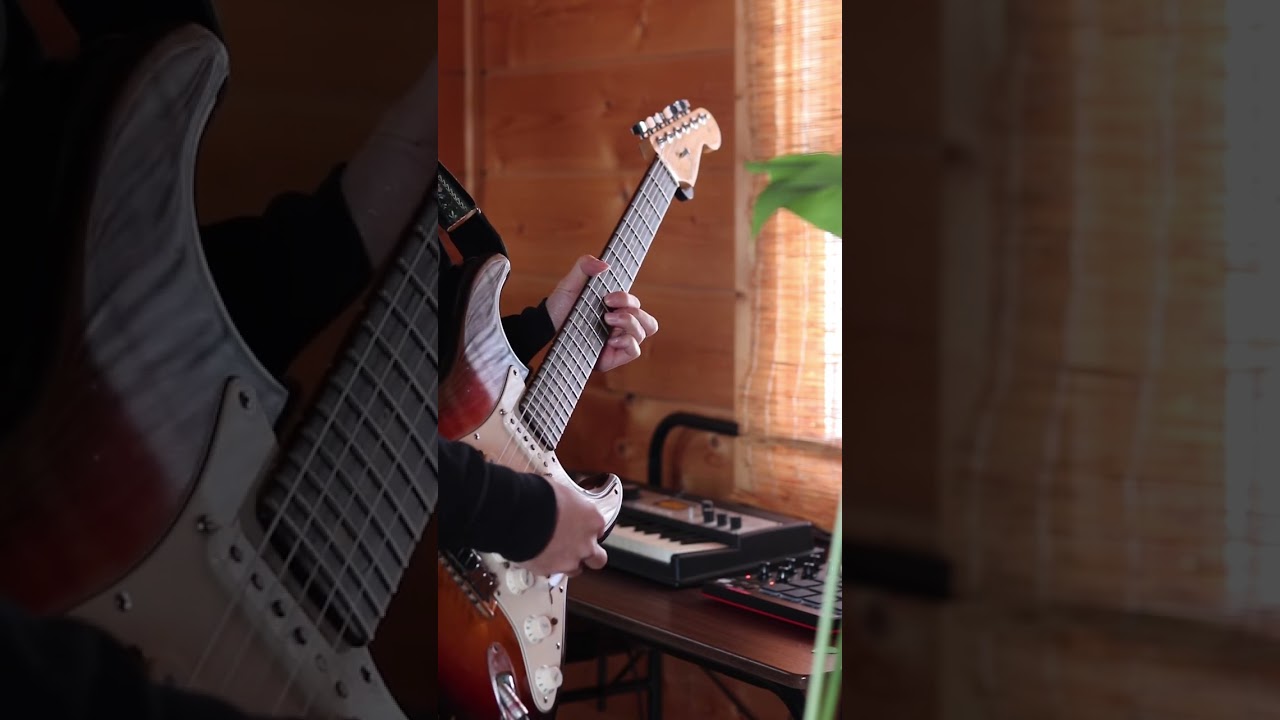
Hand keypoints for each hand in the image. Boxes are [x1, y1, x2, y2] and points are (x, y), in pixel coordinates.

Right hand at [520, 478, 608, 576]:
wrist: (518, 514)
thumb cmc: (539, 496)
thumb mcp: (560, 490)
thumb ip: (567, 503)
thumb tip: (560, 500)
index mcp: (592, 519)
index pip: (599, 529)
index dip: (587, 530)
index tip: (579, 527)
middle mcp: (586, 543)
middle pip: (597, 558)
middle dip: (588, 555)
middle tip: (575, 548)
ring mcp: (570, 560)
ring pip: (575, 569)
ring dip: (567, 562)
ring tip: (552, 552)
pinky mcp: (550, 571)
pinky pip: (551, 572)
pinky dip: (546, 565)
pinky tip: (537, 554)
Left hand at [545, 255, 659, 372]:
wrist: (547, 328)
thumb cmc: (561, 306)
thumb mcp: (570, 283)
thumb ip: (584, 266)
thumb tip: (604, 265)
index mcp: (616, 309)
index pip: (636, 304)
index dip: (627, 299)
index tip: (607, 298)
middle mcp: (621, 326)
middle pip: (648, 321)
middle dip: (633, 312)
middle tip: (608, 311)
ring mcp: (618, 342)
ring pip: (643, 333)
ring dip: (629, 324)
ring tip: (607, 321)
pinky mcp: (613, 357)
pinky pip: (635, 351)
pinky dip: (627, 343)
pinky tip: (609, 340)